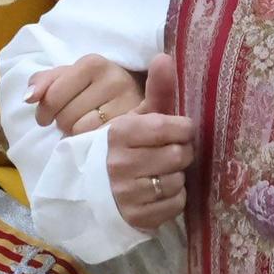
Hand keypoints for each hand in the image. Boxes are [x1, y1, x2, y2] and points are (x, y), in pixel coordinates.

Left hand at [26, 55, 144, 134]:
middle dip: (62, 122)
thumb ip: (43, 82)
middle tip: (70, 120)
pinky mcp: (136, 125)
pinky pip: (98, 142)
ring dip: (76, 134)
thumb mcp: (68, 77)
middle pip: (66, 116)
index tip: (46, 117)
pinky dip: (92, 142)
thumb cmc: (94, 85)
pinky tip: (96, 135)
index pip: (52, 96)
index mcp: (92, 63)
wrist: (136, 93)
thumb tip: (29, 97)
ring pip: (81, 131)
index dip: (44, 111)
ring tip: (84, 126)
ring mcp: (128, 102)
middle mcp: (113, 79)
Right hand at [105, 55, 194, 230]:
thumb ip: (155, 89)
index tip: (176, 131)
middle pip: (179, 155)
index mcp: (119, 133)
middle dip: (180, 153)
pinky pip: (176, 204)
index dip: (182, 129)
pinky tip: (158, 191)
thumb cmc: (121, 147)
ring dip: (176, 176)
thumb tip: (164, 56)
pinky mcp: (135, 217)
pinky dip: (174, 198)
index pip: (172, 128)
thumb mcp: (134, 116)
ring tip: (161, 172)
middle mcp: (120, 163)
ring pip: (178, 180)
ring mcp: (126, 193)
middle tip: (170, 152)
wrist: (91, 189)